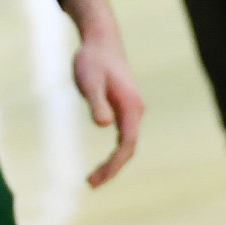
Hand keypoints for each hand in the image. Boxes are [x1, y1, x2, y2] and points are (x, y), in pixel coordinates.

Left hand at [71, 26, 143, 187]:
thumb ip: (97, 102)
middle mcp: (135, 111)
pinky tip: (104, 159)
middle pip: (128, 148)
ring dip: (114, 162)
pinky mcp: (123, 106)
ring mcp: (131, 109)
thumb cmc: (93, 60)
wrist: (100, 40)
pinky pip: (123, 135)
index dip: (114, 165)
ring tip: (94, 178)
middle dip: (113, 168)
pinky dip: (114, 151)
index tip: (96, 179)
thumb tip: (105, 124)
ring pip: (127, 142)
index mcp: (131, 108)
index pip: (127, 145)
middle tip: (91, 184)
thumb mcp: (90, 81)